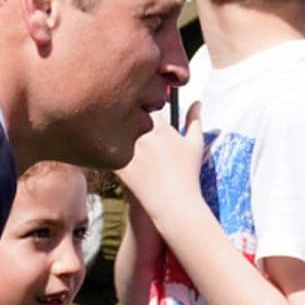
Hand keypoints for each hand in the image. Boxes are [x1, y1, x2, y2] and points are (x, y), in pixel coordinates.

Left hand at [115, 101, 205, 218]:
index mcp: (159, 127)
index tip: (145, 112)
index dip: (143, 107)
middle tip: (129, 124)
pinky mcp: (118, 166)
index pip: (144, 105)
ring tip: (116, 137)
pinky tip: (112, 153)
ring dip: (114, 132)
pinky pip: (107, 151)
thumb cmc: (187, 173)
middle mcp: (141, 136)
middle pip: (127, 117)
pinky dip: (108, 150)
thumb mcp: (195, 144)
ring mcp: (128, 151)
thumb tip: (197, 102)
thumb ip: (194, 120)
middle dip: (127, 119)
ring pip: (114, 132)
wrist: (172, 203)